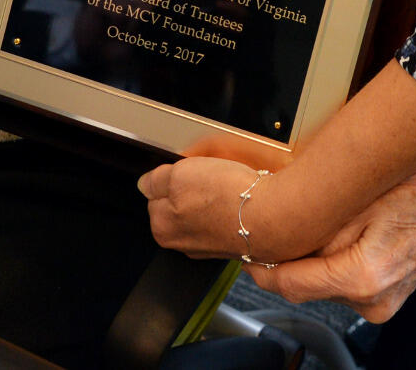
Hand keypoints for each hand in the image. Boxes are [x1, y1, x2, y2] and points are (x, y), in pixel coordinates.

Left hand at [139, 156, 281, 261]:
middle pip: (179, 203)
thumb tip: (145, 184)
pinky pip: (224, 214)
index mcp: (163, 229)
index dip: (171, 178)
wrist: (270, 217)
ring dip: (212, 193)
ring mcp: (209, 243)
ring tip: (226, 183)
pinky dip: (229, 202)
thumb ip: (156, 180)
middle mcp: (184, 243)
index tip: (185, 172)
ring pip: (203, 207)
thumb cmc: (226, 200)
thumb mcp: (179, 176)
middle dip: (190, 187)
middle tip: (208, 175)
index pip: (156, 196)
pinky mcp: (232, 239)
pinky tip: (238, 195)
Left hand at [246, 142, 415, 321]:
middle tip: (278, 218)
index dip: (262, 263)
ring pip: (329, 277)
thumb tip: (271, 243)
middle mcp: (377, 300)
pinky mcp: (394, 289)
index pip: (291, 284)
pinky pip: (350, 273)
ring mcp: (389, 298)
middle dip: (291, 253)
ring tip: (323, 211)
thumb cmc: (415, 174)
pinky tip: (348, 220)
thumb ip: (312, 226)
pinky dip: (341, 251)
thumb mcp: (355, 192)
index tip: (244, 243)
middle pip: (309, 283)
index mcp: (366, 279)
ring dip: (317, 251)